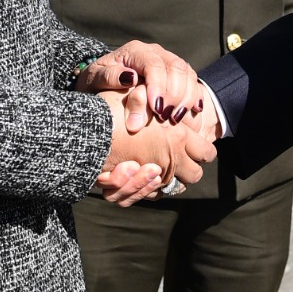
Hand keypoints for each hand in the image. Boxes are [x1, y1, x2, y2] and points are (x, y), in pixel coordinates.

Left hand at [75, 41, 204, 132]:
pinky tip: (191, 112)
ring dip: (186, 97)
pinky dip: (194, 96)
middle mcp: (155, 52)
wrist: (100, 84)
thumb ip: (110, 77)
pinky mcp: (176, 74)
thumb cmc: (97, 83)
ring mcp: (167, 61)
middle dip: (175, 94)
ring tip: (176, 118)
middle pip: (176, 67)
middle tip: (167, 117)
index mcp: (135, 51)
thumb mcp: (95, 79)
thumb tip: (130, 78)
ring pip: (187, 73)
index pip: (154, 64)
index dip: (159, 86)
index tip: (157, 109)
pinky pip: (192, 81)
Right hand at [94, 91, 216, 206]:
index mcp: (178, 137)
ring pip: (173, 188)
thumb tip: (163, 105)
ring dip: (167, 179)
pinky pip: (150, 196)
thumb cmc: (109, 109)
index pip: (207, 153)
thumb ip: (150, 99)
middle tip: (176, 158)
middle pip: (194, 175)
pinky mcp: (134, 188)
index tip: (196, 148)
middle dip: (188, 170)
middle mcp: (170, 160)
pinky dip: (148, 189)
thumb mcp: (134, 95)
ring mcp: (153, 177)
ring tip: (152, 165)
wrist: (85, 132)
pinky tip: (139, 174)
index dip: (204, 151)